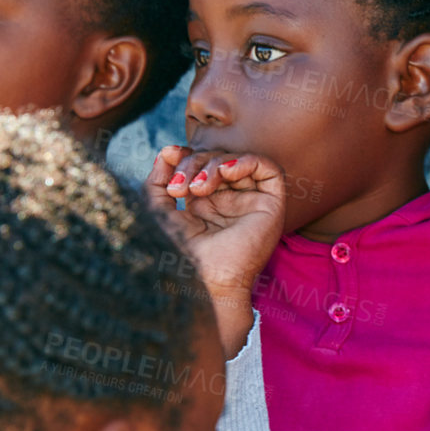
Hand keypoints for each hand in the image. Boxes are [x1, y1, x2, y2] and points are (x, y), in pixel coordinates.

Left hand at [146, 146, 285, 356]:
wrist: (208, 279)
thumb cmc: (183, 254)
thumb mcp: (160, 211)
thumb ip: (158, 180)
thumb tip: (166, 150)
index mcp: (206, 200)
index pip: (199, 162)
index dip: (185, 155)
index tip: (168, 157)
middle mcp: (229, 198)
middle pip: (216, 158)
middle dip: (194, 162)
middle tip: (179, 187)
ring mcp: (251, 200)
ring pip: (238, 160)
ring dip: (214, 164)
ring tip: (197, 188)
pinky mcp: (271, 205)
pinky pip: (268, 169)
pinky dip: (247, 161)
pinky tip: (226, 172)